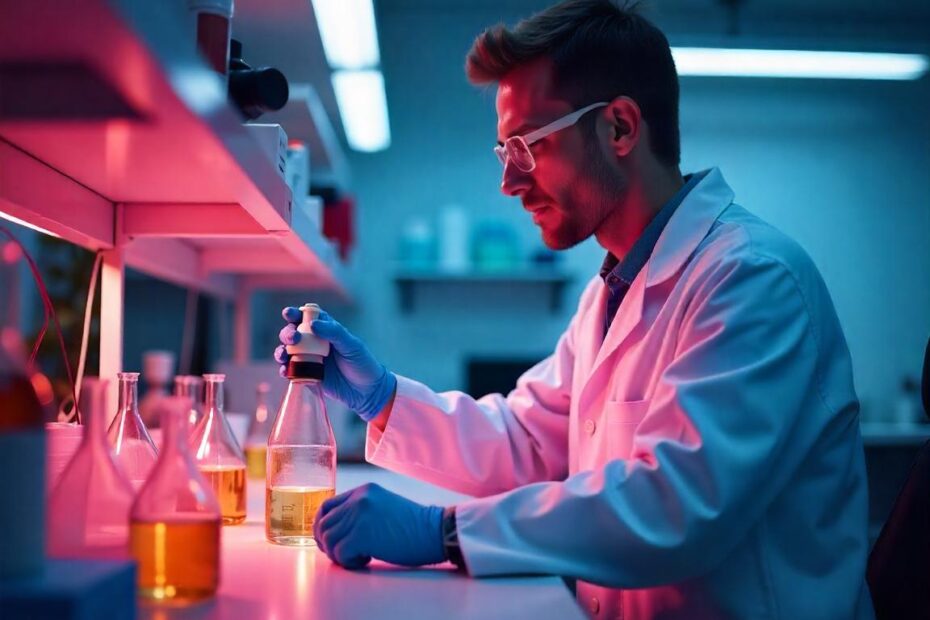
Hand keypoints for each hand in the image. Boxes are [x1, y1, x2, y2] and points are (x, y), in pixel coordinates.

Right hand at [274, 307, 396, 420]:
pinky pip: (290, 371)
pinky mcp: (306, 376)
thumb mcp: (351, 345)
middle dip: (287, 333)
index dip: (295, 314)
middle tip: (293, 338)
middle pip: (292, 333)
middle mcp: (313, 343)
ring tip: (283, 355)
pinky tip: (286, 371)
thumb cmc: (362, 363)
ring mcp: (308, 359)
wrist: (366, 391)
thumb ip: (333, 332)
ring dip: (281, 351)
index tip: (288, 313)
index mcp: (325, 330)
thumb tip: (312, 324)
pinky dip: (284, 370)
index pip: (306, 318)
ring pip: (287, 351)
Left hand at [313, 483, 445, 568]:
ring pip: (328, 539)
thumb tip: (336, 531)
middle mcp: (358, 500)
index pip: (327, 506)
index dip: (322, 526)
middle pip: (323, 524)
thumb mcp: (383, 506)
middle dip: (327, 543)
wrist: (435, 531)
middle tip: (343, 553)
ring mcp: (359, 516)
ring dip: (339, 554)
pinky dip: (349, 562)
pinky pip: (340, 553)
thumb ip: (360, 511)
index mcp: (362, 491)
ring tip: (358, 556)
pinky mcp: (363, 535)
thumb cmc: (412, 526)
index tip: (329, 540)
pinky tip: (366, 560)